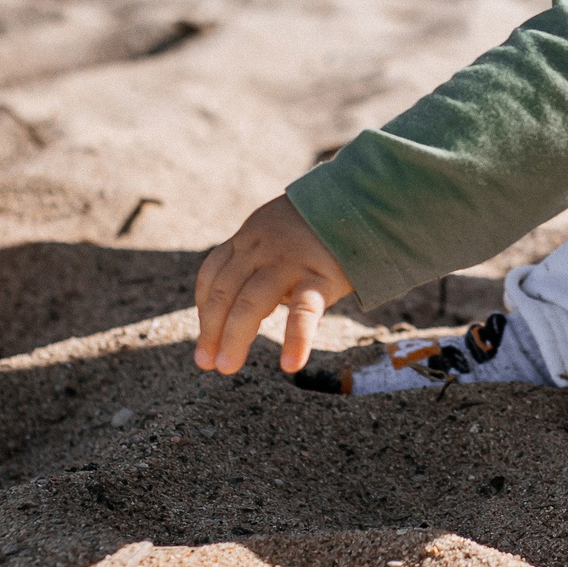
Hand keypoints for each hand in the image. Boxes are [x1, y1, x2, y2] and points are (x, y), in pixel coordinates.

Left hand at [193, 195, 353, 374]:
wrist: (364, 198)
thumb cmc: (325, 223)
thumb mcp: (281, 230)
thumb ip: (263, 257)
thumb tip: (250, 301)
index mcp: (250, 237)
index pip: (212, 273)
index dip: (203, 308)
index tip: (205, 333)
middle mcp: (262, 248)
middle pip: (224, 292)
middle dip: (211, 330)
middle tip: (206, 363)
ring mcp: (289, 261)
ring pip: (250, 304)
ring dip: (234, 338)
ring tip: (226, 367)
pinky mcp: (320, 276)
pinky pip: (303, 313)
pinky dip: (296, 340)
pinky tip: (290, 365)